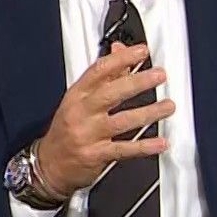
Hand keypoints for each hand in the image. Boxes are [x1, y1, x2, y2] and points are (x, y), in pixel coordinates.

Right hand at [34, 43, 172, 196]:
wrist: (48, 165)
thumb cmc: (65, 130)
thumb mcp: (78, 101)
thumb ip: (103, 76)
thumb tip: (120, 51)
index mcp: (76, 95)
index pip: (98, 71)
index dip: (121, 58)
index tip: (141, 51)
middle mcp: (81, 113)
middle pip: (111, 93)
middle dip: (137, 82)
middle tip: (159, 75)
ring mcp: (88, 134)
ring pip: (122, 121)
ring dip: (149, 113)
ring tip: (168, 106)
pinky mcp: (96, 155)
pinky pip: (124, 149)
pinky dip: (145, 146)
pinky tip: (160, 142)